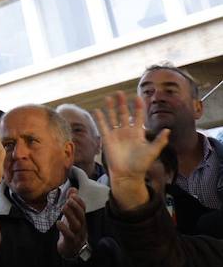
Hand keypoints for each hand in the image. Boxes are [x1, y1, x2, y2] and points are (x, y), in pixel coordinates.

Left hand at [55, 188, 87, 259]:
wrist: (71, 251)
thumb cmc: (71, 231)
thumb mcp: (71, 217)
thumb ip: (72, 203)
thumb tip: (73, 189)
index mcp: (81, 220)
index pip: (83, 209)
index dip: (79, 201)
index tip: (73, 194)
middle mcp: (81, 227)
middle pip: (81, 216)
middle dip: (76, 207)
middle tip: (68, 199)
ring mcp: (77, 235)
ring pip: (76, 225)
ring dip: (70, 216)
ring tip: (63, 207)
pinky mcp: (70, 242)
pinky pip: (69, 236)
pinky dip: (64, 229)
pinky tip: (58, 222)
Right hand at [95, 92, 169, 211]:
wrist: (128, 174)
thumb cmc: (141, 164)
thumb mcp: (153, 151)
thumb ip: (160, 141)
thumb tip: (168, 130)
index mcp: (137, 132)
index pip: (137, 116)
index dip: (138, 107)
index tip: (138, 97)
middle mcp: (126, 131)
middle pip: (123, 113)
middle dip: (122, 103)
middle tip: (120, 93)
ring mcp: (116, 134)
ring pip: (112, 117)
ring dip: (110, 108)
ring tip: (108, 97)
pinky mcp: (108, 138)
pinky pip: (103, 126)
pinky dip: (100, 118)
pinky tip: (97, 110)